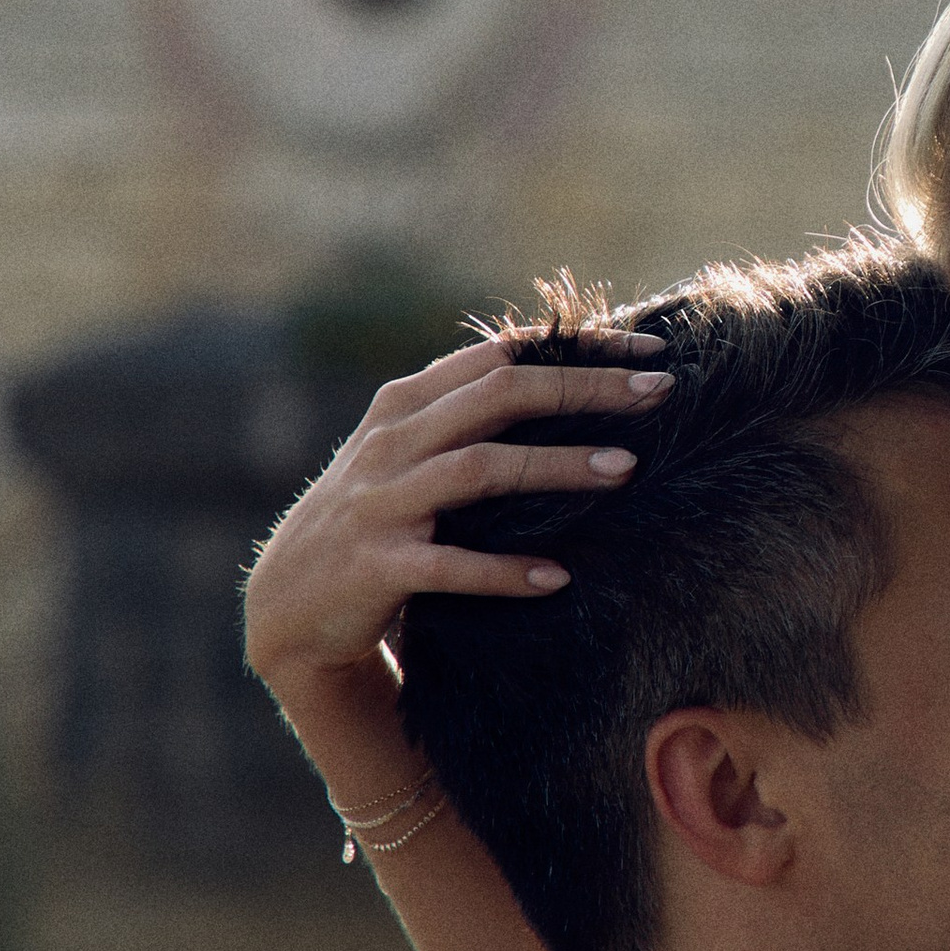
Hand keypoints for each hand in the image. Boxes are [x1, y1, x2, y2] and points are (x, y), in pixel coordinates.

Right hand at [243, 331, 672, 693]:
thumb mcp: (405, 450)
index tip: (652, 353)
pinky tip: (557, 578)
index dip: (577, 349)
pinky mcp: (378, 567)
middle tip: (660, 395)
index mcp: (405, 403)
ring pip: (481, 470)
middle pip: (499, 395)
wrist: (288, 601)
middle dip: (584, 389)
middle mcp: (392, 442)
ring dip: (557, 468)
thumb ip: (464, 412)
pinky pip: (450, 566)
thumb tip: (568, 378)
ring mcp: (383, 503)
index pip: (500, 354)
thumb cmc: (373, 516)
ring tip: (626, 470)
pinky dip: (505, 571)